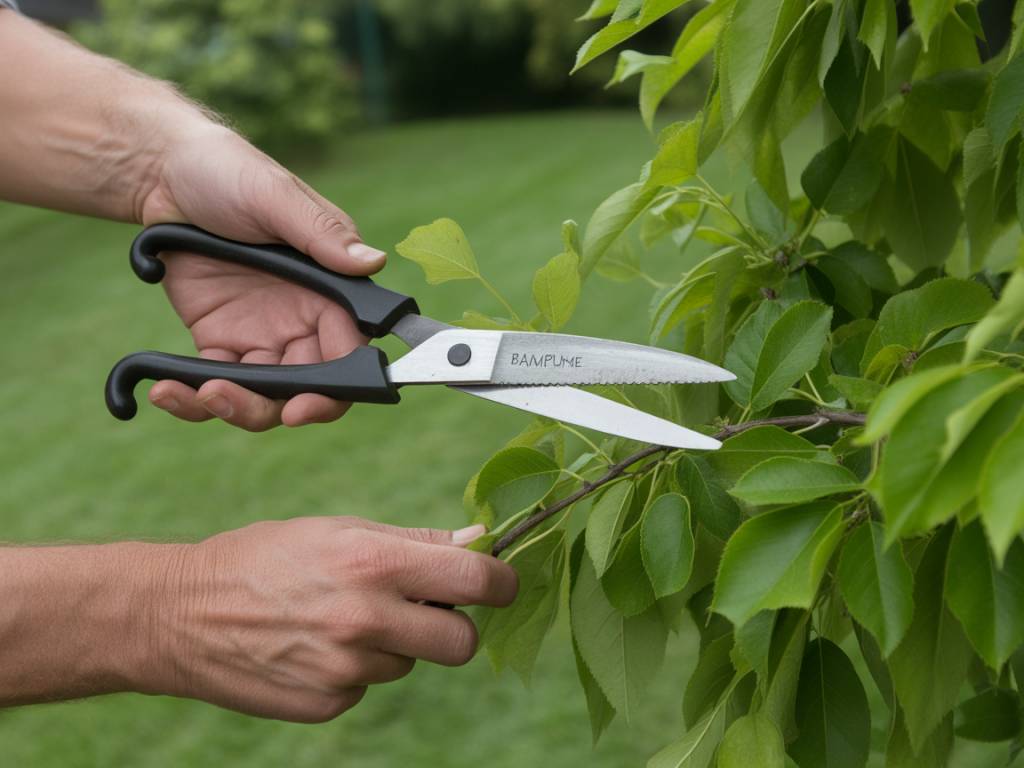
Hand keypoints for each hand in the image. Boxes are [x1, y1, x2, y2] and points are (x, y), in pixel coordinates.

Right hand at [139, 517, 516, 722]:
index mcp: (373, 562)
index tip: (502, 582)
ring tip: (341, 618)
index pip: (476, 580)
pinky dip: (356, 668)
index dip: (501, 581)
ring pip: (411, 662)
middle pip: (461, 640)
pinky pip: (370, 685)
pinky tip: (316, 645)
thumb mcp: (338, 528)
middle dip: (452, 624)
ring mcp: (348, 669)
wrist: (182, 614)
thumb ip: (413, 541)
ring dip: (394, 643)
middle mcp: (366, 619)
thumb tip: (478, 546)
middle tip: (422, 606)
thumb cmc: (264, 557)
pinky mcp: (329, 703)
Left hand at [140, 125, 387, 429]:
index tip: (308, 403)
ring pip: (264, 395)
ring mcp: (261, 336)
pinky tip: (167, 389)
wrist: (162, 173)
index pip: (348, 351)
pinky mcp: (218, 341)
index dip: (337, 385)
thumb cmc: (229, 173)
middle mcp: (303, 320)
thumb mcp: (275, 197)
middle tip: (256, 408)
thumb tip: (373, 262)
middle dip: (287, 407)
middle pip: (310, 386)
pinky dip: (192, 398)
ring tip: (201, 395)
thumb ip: (322, 234)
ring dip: (237, 408)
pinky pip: (213, 382)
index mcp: (330, 289)